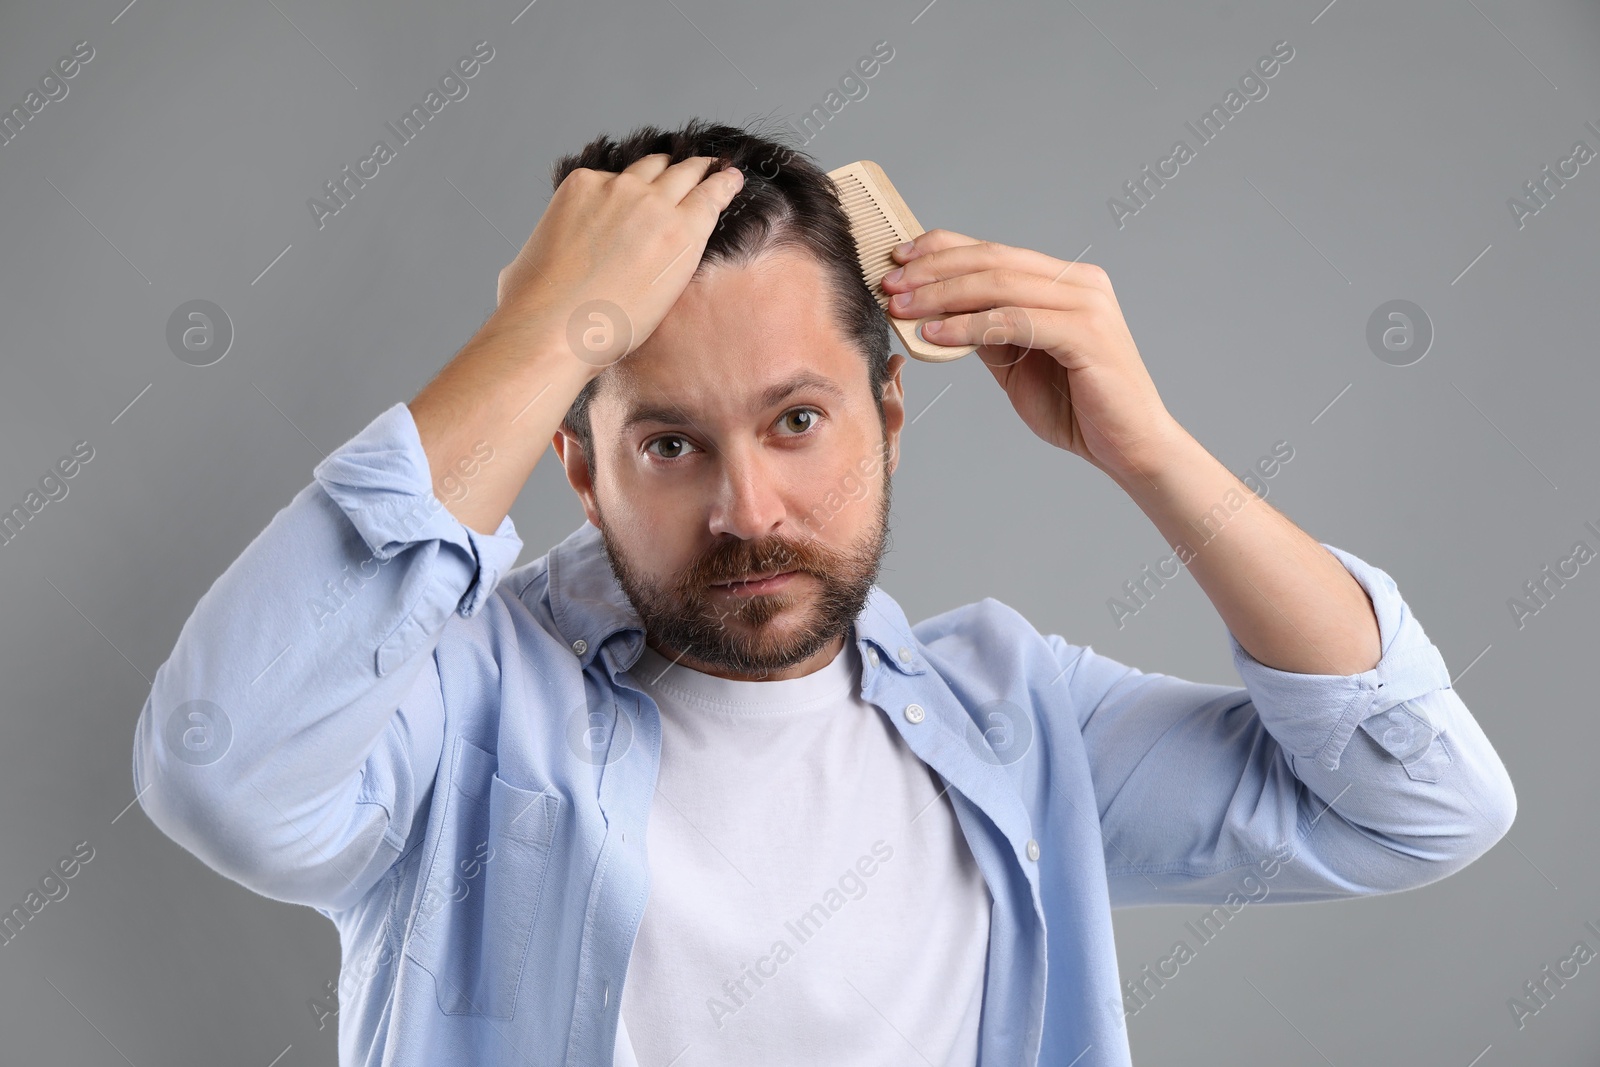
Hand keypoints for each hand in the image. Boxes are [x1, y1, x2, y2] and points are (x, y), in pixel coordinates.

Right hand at [493, 153, 745, 370]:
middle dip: (671, 171)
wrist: (554, 331)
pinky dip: (724, 186)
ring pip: (685, 176)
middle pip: (655, 169)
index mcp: (579, 188)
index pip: (617, 179)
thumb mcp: (526, 262)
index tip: (647, 191)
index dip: (635, 185)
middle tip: (689, 172)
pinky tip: (732, 181)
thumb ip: (546, 249)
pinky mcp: (681, 232)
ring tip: (718, 171)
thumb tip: (543, 263)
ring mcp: (651, 205)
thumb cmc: (532, 309)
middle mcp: (617, 187)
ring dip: (701, 172)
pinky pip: (711, 197)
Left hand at [881, 229, 1182, 481]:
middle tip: (891, 284)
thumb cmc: (1077, 407)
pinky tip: (935, 335)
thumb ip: (988, 332)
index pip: (994, 251)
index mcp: (1065, 281)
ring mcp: (1086, 304)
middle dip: (934, 270)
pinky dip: (969, 327)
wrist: (1129, 447)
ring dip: (943, 295)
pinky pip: (1014, 321)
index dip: (943, 249)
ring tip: (902, 309)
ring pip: (1000, 285)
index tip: (899, 259)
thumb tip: (937, 313)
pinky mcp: (1086, 334)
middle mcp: (1079, 282)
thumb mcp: (1018, 362)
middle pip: (992, 260)